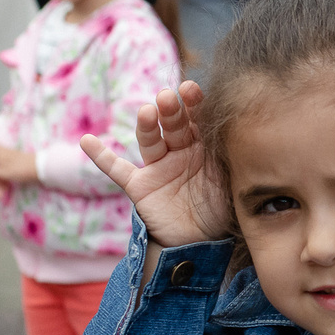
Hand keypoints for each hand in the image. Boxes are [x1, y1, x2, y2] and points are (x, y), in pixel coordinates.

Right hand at [80, 79, 229, 245]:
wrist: (202, 244)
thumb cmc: (223, 210)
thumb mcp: (232, 183)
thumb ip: (233, 160)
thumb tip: (247, 136)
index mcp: (204, 145)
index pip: (198, 119)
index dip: (194, 104)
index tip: (191, 89)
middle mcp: (180, 151)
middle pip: (173, 125)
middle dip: (171, 111)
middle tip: (168, 97)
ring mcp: (158, 167)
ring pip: (150, 141)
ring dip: (146, 126)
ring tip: (147, 113)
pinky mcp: (140, 186)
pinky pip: (117, 170)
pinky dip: (101, 157)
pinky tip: (87, 142)